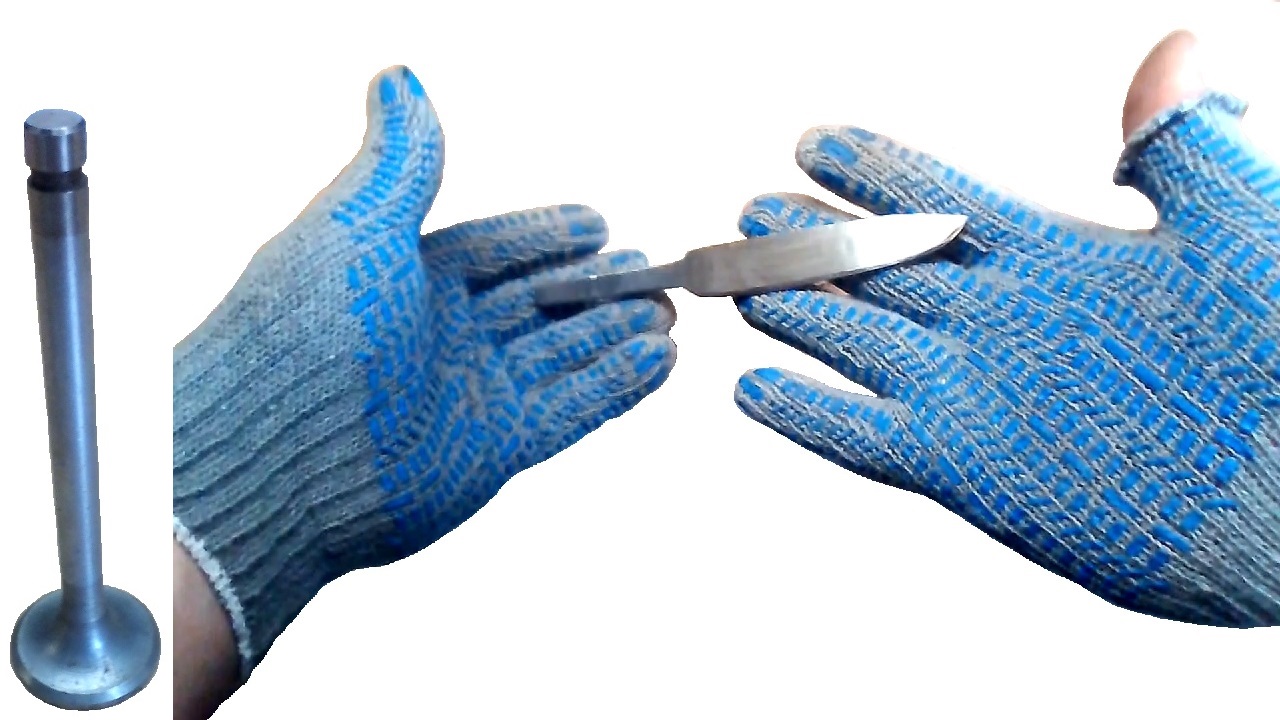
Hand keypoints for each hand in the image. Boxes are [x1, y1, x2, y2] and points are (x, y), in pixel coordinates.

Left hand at [172, 66, 676, 673]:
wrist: (274, 458)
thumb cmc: (299, 338)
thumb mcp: (358, 226)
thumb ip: (400, 162)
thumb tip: (399, 84)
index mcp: (403, 280)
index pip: (492, 250)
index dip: (546, 236)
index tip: (597, 223)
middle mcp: (438, 338)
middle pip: (536, 303)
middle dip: (596, 287)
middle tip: (649, 270)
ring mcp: (468, 396)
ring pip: (562, 355)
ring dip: (616, 335)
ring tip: (665, 314)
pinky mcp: (491, 451)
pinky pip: (569, 411)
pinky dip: (615, 386)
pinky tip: (654, 362)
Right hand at [733, 31, 1279, 625]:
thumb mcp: (1244, 228)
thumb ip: (1189, 145)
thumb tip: (1174, 52)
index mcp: (1057, 254)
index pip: (939, 193)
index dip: (874, 167)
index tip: (814, 140)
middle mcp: (1000, 321)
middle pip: (876, 267)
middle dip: (809, 237)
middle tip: (751, 209)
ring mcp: (974, 395)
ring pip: (854, 341)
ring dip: (793, 312)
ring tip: (739, 284)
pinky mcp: (965, 468)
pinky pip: (860, 436)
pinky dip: (806, 415)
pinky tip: (760, 392)